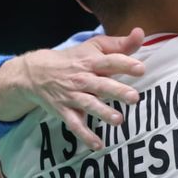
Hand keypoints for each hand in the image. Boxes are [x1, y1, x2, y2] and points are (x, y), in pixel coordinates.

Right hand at [0, 28, 145, 149]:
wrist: (36, 72)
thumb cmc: (74, 59)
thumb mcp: (94, 46)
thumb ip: (120, 44)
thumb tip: (141, 33)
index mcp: (91, 61)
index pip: (110, 61)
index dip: (125, 63)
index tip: (140, 69)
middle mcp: (82, 79)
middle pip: (101, 84)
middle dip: (117, 91)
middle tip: (134, 97)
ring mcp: (72, 96)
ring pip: (89, 105)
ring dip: (103, 113)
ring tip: (118, 120)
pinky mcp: (65, 111)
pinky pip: (75, 125)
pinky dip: (85, 136)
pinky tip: (98, 145)